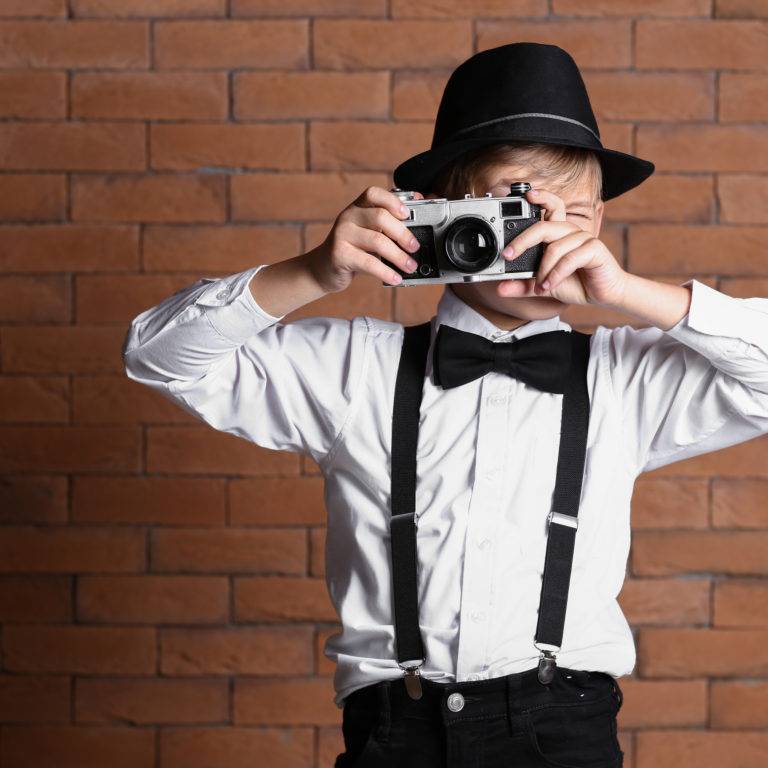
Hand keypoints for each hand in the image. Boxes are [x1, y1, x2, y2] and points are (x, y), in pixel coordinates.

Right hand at [306, 186, 423, 293]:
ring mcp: (342, 235)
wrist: (322, 269)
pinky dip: (386, 272)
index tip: (407, 214)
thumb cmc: (352, 249)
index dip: (392, 201)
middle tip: (415, 247)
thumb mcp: (367, 232)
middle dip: (403, 233)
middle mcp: (347, 217)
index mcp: (356, 208)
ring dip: (398, 256)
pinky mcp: (339, 254)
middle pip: (380, 217)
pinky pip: (369, 262)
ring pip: (377, 241)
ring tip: (410, 266)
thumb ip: (387, 223)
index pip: (374, 194)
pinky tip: (396, 278)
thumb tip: (418, 204)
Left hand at [497, 187, 628, 306]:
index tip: (526, 195)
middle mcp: (570, 231)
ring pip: (554, 248)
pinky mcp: (595, 249)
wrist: (602, 295)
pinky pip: (570, 259)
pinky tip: (549, 286)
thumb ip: (523, 286)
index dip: (541, 197)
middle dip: (522, 241)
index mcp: (559, 233)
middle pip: (543, 227)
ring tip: (540, 286)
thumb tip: (500, 289)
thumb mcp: (542, 286)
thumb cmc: (575, 284)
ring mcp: (583, 238)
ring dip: (543, 271)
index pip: (550, 207)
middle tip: (508, 255)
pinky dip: (556, 275)